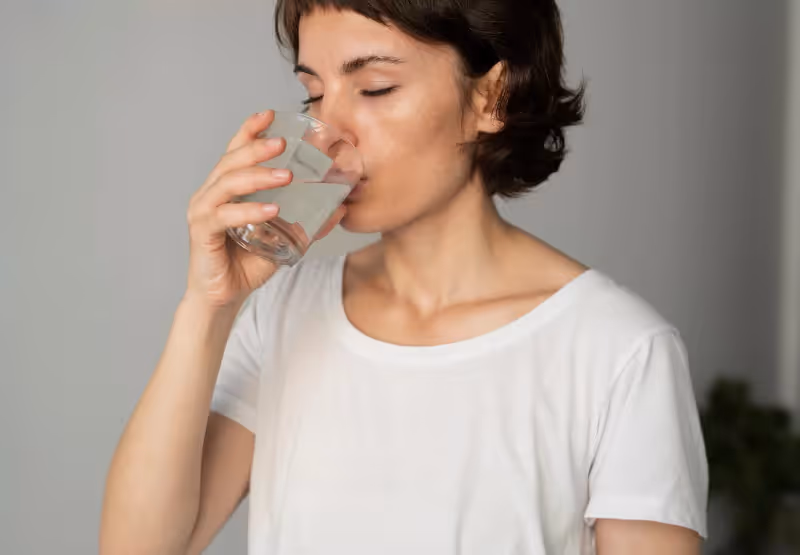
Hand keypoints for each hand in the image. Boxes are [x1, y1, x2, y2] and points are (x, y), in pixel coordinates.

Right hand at [184, 110, 292, 309]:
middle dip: (256, 147)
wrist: (225, 296)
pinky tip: (271, 209)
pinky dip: (249, 210)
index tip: (269, 114)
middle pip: (231, 161)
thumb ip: (307, 222)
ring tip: (286, 175)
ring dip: (258, 176)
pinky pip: (224, 216)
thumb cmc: (248, 262)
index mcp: (226, 189)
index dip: (249, 130)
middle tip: (283, 142)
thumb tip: (341, 208)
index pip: (235, 151)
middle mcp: (210, 194)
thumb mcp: (283, 238)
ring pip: (227, 184)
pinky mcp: (202, 233)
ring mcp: (203, 212)